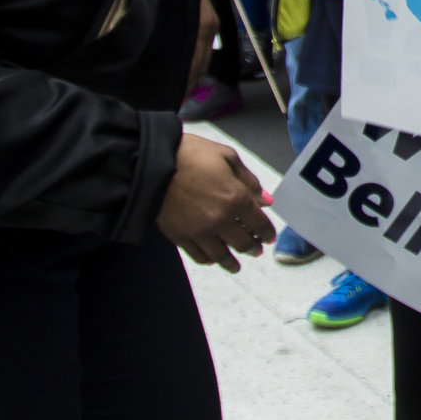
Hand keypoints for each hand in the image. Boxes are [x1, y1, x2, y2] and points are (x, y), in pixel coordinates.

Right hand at [156, 134, 273, 272]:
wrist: (151, 163)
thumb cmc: (190, 155)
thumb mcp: (227, 157)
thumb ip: (249, 181)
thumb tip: (265, 200)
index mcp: (236, 198)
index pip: (260, 224)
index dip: (267, 232)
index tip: (268, 236)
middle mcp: (219, 219)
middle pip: (243, 243)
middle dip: (253, 248)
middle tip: (256, 250)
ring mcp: (199, 231)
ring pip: (221, 255)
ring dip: (232, 262)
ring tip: (236, 265)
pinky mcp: (180, 237)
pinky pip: (198, 255)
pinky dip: (209, 259)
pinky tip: (213, 259)